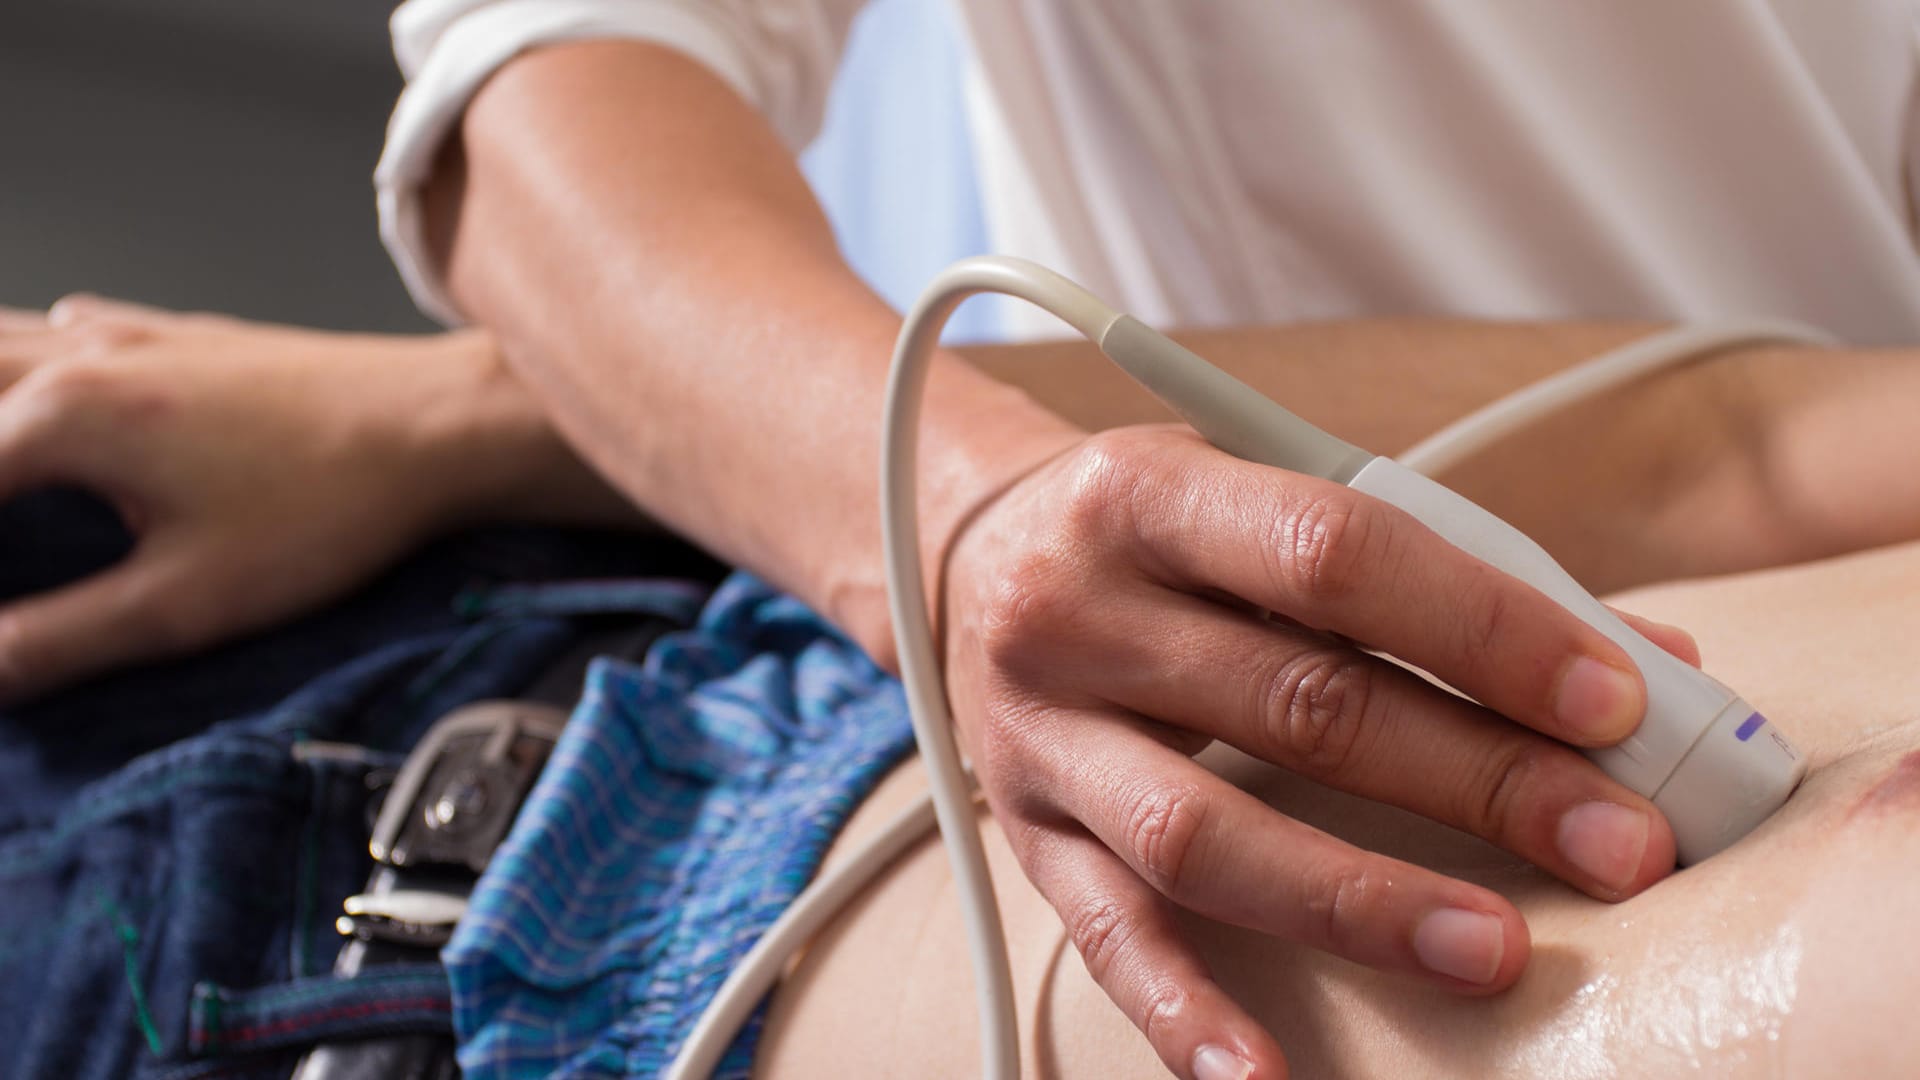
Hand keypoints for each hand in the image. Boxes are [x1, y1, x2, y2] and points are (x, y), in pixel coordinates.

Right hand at [0, 297, 625, 700]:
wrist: (439, 424)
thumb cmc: (333, 503)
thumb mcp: (185, 600)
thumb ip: (63, 639)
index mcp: (63, 418)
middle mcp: (82, 359)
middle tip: (3, 524)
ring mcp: (132, 336)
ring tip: (3, 463)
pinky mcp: (182, 335)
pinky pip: (63, 328)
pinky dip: (20, 355)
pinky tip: (32, 370)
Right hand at [941, 425, 1700, 1079]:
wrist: (970, 557)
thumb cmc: (1161, 531)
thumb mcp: (1261, 496)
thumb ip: (1436, 564)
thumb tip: (1647, 667)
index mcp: (1147, 491)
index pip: (1333, 550)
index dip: (1483, 627)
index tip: (1616, 702)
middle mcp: (1072, 608)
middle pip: (1295, 706)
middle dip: (1476, 779)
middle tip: (1618, 843)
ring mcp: (1038, 734)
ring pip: (1205, 836)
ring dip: (1361, 901)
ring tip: (1497, 949)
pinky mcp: (1026, 836)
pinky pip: (1108, 936)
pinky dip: (1186, 1011)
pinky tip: (1264, 1075)